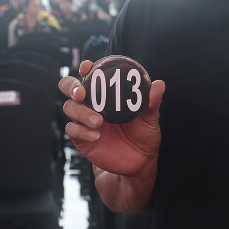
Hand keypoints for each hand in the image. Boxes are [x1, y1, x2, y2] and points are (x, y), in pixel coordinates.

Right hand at [59, 60, 164, 176]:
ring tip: (99, 121)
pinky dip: (81, 131)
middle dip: (72, 87)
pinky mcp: (82, 138)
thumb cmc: (143, 135)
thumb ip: (151, 102)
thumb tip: (158, 85)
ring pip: (70, 108)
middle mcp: (92, 105)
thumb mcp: (150, 118)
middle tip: (82, 93)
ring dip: (81, 112)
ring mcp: (85, 121)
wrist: (139, 161)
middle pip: (70, 89)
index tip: (88, 67)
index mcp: (107, 95)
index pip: (91, 77)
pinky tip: (96, 136)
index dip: (86, 69)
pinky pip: (72, 130)